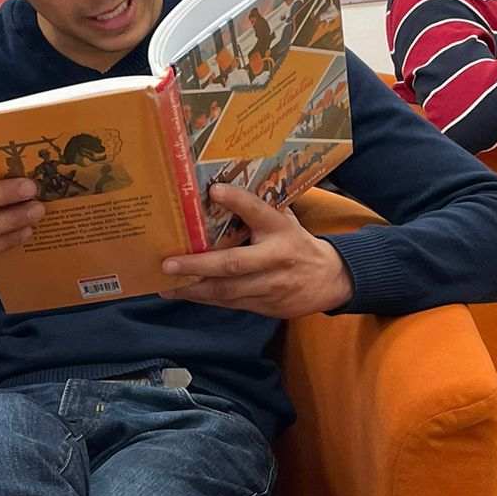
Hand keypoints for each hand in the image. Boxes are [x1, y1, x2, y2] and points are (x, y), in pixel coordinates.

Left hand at [158, 184, 352, 318]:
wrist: (330, 280)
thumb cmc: (296, 243)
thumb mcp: (285, 222)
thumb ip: (259, 211)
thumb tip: (220, 190)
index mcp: (281, 229)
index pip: (259, 211)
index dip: (238, 201)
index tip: (215, 190)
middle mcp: (275, 258)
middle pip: (234, 263)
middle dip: (198, 265)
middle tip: (169, 264)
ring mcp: (271, 285)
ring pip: (227, 291)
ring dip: (194, 289)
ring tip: (166, 284)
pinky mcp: (266, 305)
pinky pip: (230, 303)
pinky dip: (206, 299)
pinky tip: (184, 293)